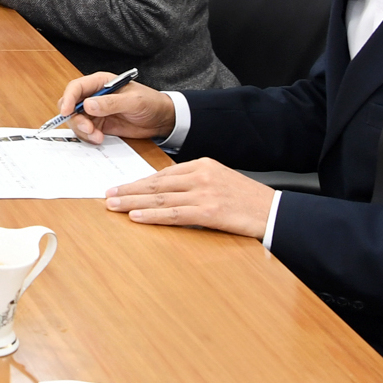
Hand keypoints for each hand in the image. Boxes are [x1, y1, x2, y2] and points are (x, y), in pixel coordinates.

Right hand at [61, 72, 175, 143]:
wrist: (161, 119)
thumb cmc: (151, 103)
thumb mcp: (133, 101)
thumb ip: (111, 103)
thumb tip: (88, 105)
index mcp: (101, 83)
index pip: (76, 87)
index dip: (68, 98)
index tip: (67, 111)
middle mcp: (94, 96)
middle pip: (71, 105)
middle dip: (75, 119)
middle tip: (88, 129)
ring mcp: (95, 111)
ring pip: (76, 120)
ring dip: (83, 130)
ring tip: (97, 137)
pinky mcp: (99, 124)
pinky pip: (85, 131)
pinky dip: (88, 137)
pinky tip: (99, 139)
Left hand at [104, 159, 274, 237]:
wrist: (275, 211)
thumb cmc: (246, 199)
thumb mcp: (219, 180)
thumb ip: (193, 182)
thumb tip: (164, 192)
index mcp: (202, 165)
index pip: (162, 174)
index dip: (139, 181)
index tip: (121, 186)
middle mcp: (200, 176)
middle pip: (156, 184)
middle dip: (129, 189)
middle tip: (108, 194)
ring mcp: (204, 193)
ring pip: (160, 198)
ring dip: (133, 202)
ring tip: (114, 205)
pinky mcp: (209, 212)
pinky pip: (174, 215)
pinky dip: (152, 216)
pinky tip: (136, 217)